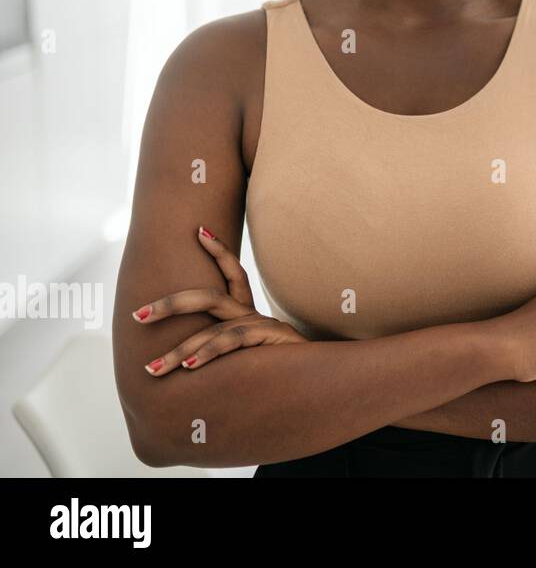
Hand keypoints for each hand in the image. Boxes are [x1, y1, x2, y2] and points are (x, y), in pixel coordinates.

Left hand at [133, 226, 307, 375]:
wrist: (326, 378)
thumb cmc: (286, 370)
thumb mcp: (255, 355)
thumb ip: (230, 352)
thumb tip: (191, 362)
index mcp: (251, 314)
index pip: (234, 274)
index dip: (219, 250)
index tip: (199, 230)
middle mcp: (255, 315)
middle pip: (210, 297)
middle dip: (170, 304)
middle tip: (137, 315)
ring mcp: (264, 326)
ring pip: (213, 330)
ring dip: (180, 351)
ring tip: (152, 369)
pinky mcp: (271, 339)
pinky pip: (233, 341)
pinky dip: (209, 352)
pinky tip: (190, 366)